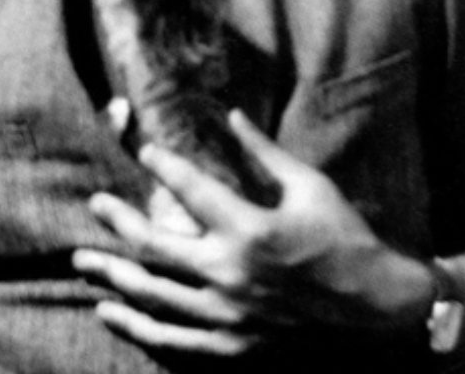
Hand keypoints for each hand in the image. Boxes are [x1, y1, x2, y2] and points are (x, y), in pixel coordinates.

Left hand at [72, 111, 433, 356]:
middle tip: (96, 206)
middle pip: (154, 246)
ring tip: (84, 263)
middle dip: (118, 223)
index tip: (146, 153)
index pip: (191, 189)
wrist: (380, 315)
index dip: (164, 166)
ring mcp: (227, 319)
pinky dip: (137, 328)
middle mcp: (230, 275)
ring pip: (152, 297)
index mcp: (251, 230)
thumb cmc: (347, 242)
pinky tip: (113, 313)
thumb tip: (233, 114)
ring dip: (113, 277)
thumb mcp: (311, 188)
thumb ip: (265, 152)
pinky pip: (170, 343)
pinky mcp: (232, 351)